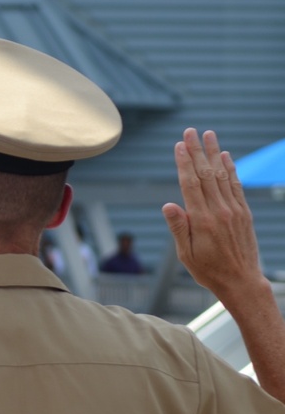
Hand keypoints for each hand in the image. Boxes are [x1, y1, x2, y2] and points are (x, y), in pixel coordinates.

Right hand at [161, 128, 260, 299]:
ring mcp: (234, 210)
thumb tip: (168, 205)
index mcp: (202, 220)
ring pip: (222, 176)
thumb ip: (178, 228)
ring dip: (214, 153)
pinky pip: (236, 185)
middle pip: (206, 174)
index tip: (179, 145)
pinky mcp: (244, 213)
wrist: (241, 281)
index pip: (191, 184)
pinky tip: (225, 157)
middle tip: (190, 131)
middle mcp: (220, 211)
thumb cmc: (208, 270)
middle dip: (197, 151)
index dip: (184, 163)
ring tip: (209, 135)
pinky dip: (230, 169)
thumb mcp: (186, 254)